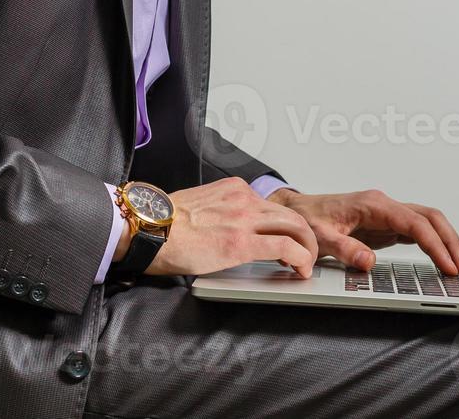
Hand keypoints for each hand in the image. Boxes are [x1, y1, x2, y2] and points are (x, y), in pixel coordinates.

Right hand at [133, 177, 319, 277]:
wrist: (151, 230)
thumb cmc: (167, 224)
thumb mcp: (202, 205)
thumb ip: (223, 211)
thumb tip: (232, 229)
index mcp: (235, 189)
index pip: (272, 204)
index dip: (286, 224)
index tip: (289, 238)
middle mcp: (244, 199)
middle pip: (291, 213)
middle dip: (305, 235)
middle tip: (306, 253)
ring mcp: (245, 218)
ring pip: (294, 227)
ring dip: (307, 247)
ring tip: (305, 264)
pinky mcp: (243, 242)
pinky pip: (285, 246)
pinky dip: (300, 258)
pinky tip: (300, 269)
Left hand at [268, 188, 458, 276]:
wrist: (296, 211)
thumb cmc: (306, 219)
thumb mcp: (319, 237)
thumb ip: (344, 249)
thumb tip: (369, 262)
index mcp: (374, 204)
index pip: (415, 223)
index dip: (435, 245)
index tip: (448, 266)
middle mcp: (385, 205)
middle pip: (430, 217)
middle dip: (450, 242)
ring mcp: (388, 214)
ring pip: (428, 222)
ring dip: (446, 241)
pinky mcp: (386, 225)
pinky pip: (418, 231)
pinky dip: (434, 243)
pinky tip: (442, 260)